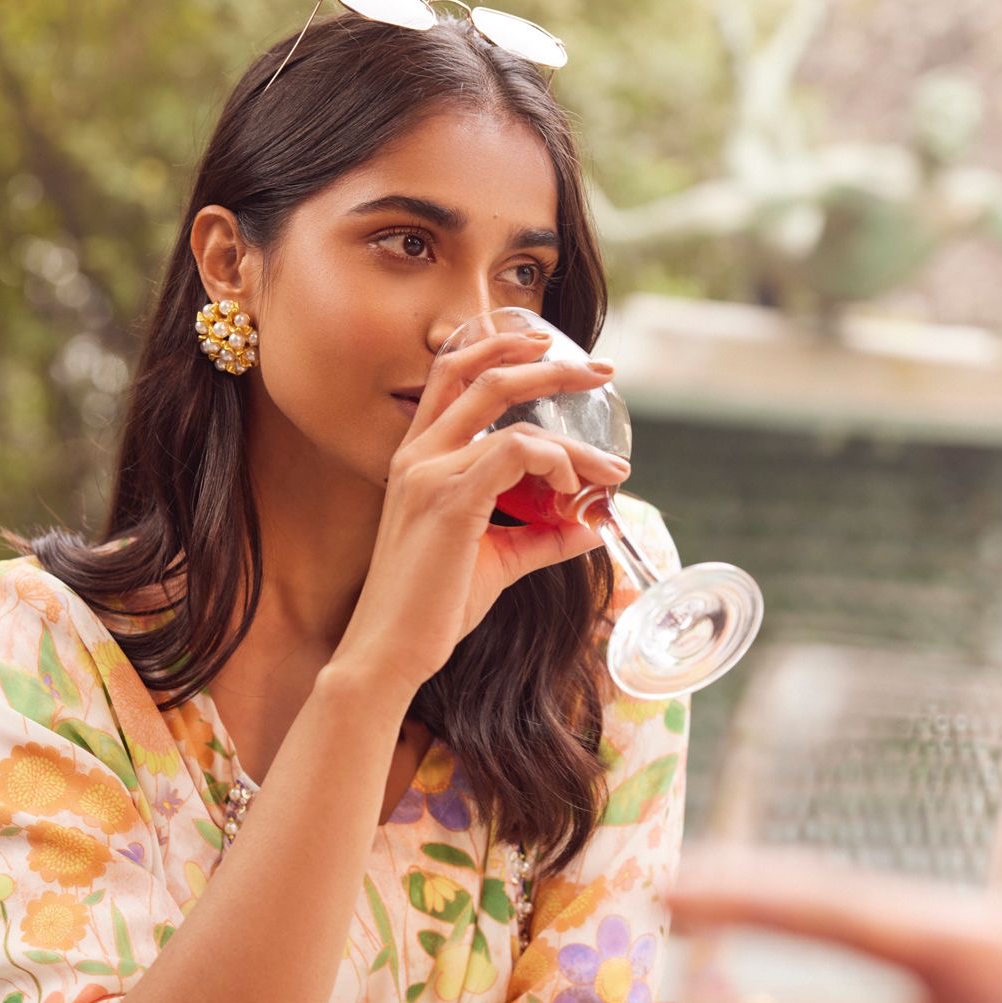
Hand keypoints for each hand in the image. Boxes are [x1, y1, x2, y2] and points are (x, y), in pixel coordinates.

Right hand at [338, 327, 628, 694]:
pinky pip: (513, 451)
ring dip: (572, 440)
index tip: (560, 358)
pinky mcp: (449, 500)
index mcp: (418, 457)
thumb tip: (594, 524)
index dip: (506, 351)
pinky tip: (572, 488)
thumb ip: (543, 536)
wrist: (390, 652)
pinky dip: (554, 461)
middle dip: (549, 364)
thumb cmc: (433, 608)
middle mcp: (417, 454)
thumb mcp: (497, 560)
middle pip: (482, 372)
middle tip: (602, 372)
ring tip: (610, 468)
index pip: (457, 374)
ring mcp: (428, 473)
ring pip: (510, 418)